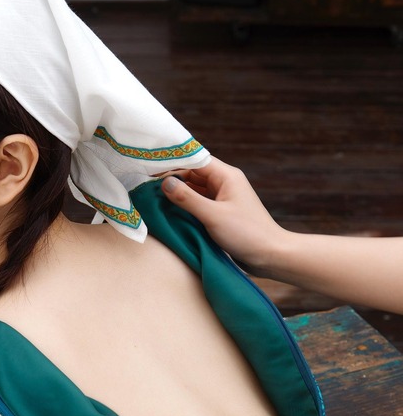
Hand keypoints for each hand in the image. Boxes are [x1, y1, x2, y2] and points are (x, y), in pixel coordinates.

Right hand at [162, 158, 283, 276]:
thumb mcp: (213, 216)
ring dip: (177, 194)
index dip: (173, 162)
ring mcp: (223, 199)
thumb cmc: (246, 233)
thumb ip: (187, 199)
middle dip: (172, 179)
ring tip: (153, 199)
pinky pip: (199, 205)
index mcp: (226, 175)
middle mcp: (224, 183)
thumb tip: (165, 184)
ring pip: (194, 190)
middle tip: (146, 187)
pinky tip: (170, 212)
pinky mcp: (221, 214)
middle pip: (192, 174)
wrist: (269, 255)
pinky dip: (185, 207)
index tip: (150, 168)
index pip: (195, 160)